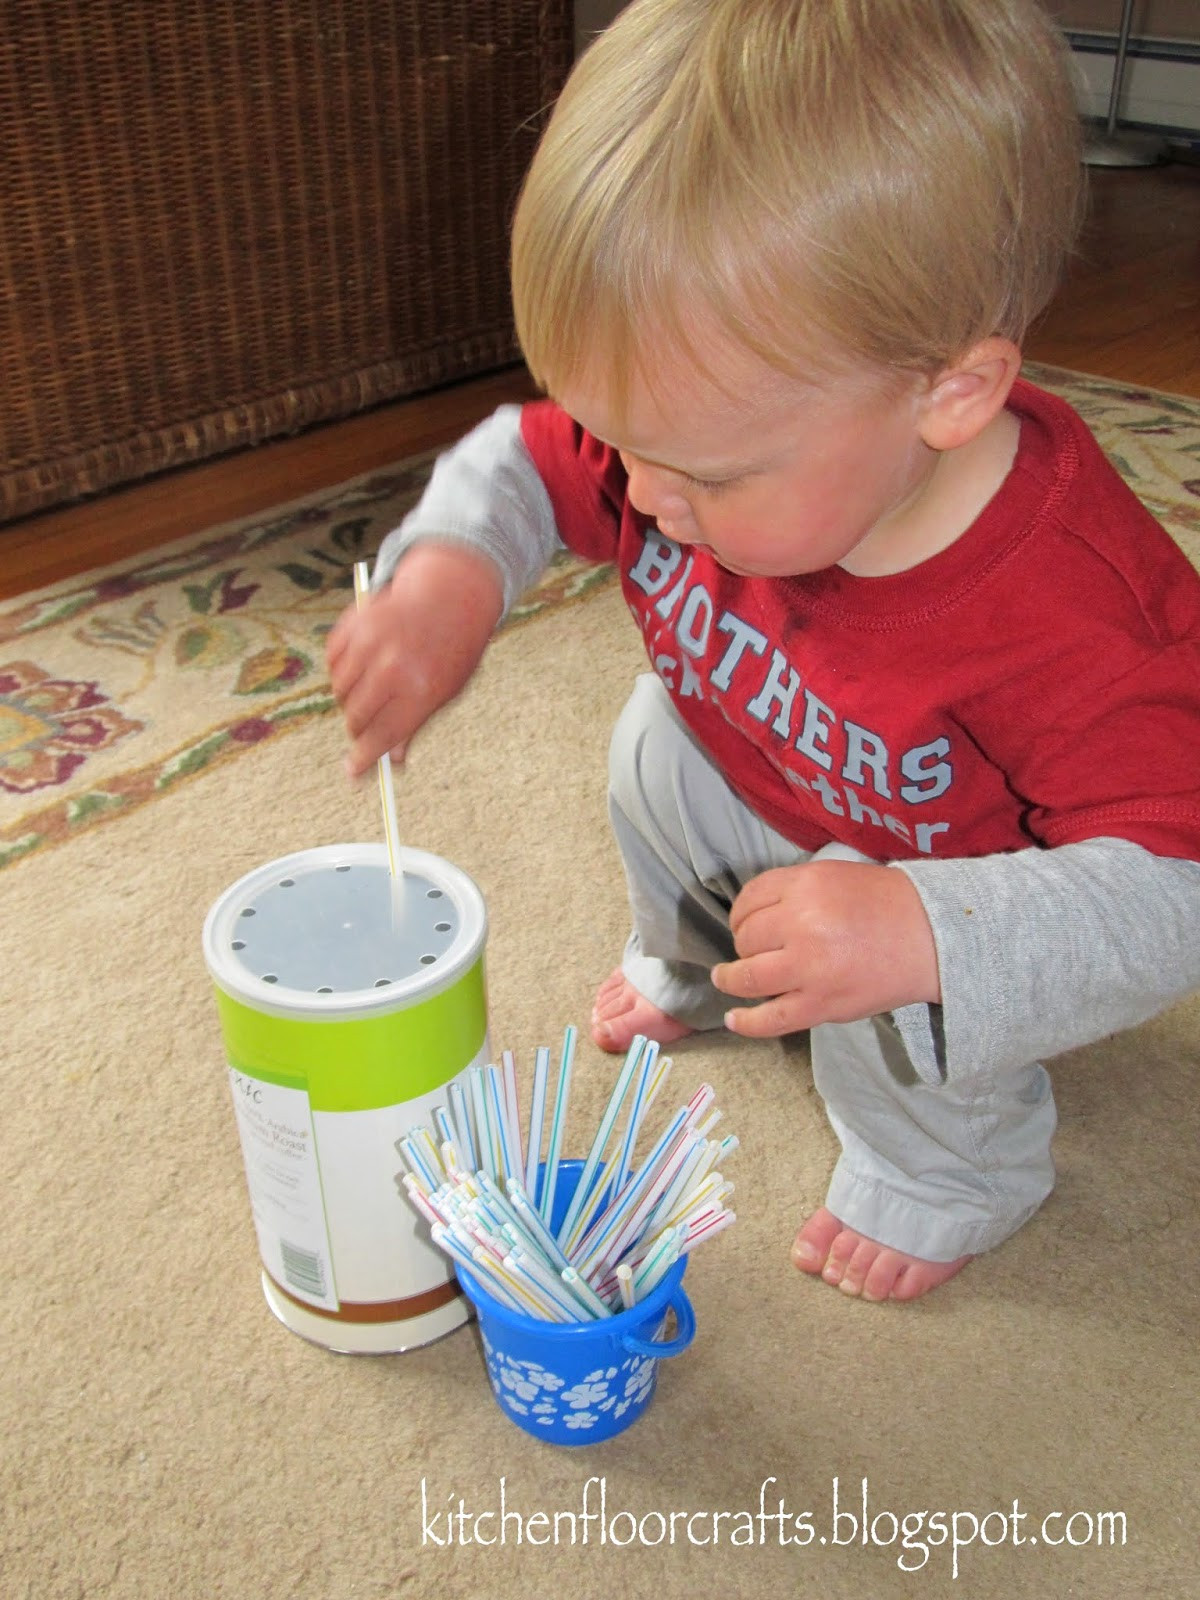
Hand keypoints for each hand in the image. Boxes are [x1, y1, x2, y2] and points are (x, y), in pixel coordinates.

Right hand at [325, 543, 502, 776]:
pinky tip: (364, 661)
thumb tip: (391, 762)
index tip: (353, 773)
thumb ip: (414, 726)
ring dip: (350, 697)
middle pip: (356, 717)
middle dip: (358, 729)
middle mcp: (392, 668)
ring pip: (340, 691)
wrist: (449, 597)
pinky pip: (333, 661)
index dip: (365, 759)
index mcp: (420, 690)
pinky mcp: (354, 624)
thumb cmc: (451, 652)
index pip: (383, 736)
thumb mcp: (444, 693)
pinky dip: (342, 668)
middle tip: (365, 728)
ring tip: (372, 686)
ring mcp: (370, 643)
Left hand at [711, 860, 940, 1036]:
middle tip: (752, 949)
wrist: (933, 937)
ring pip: (747, 977)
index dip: (741, 913)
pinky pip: (771, 1019)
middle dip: (744, 943)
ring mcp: (808, 968)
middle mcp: (801, 924)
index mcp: (804, 886)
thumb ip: (793, 889)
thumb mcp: (833, 875)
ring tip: (726, 978)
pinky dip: (746, 1022)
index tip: (744, 922)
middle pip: (747, 937)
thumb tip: (756, 913)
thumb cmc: (886, 902)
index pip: (750, 899)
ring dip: (730, 978)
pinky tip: (734, 1019)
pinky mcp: (820, 1005)